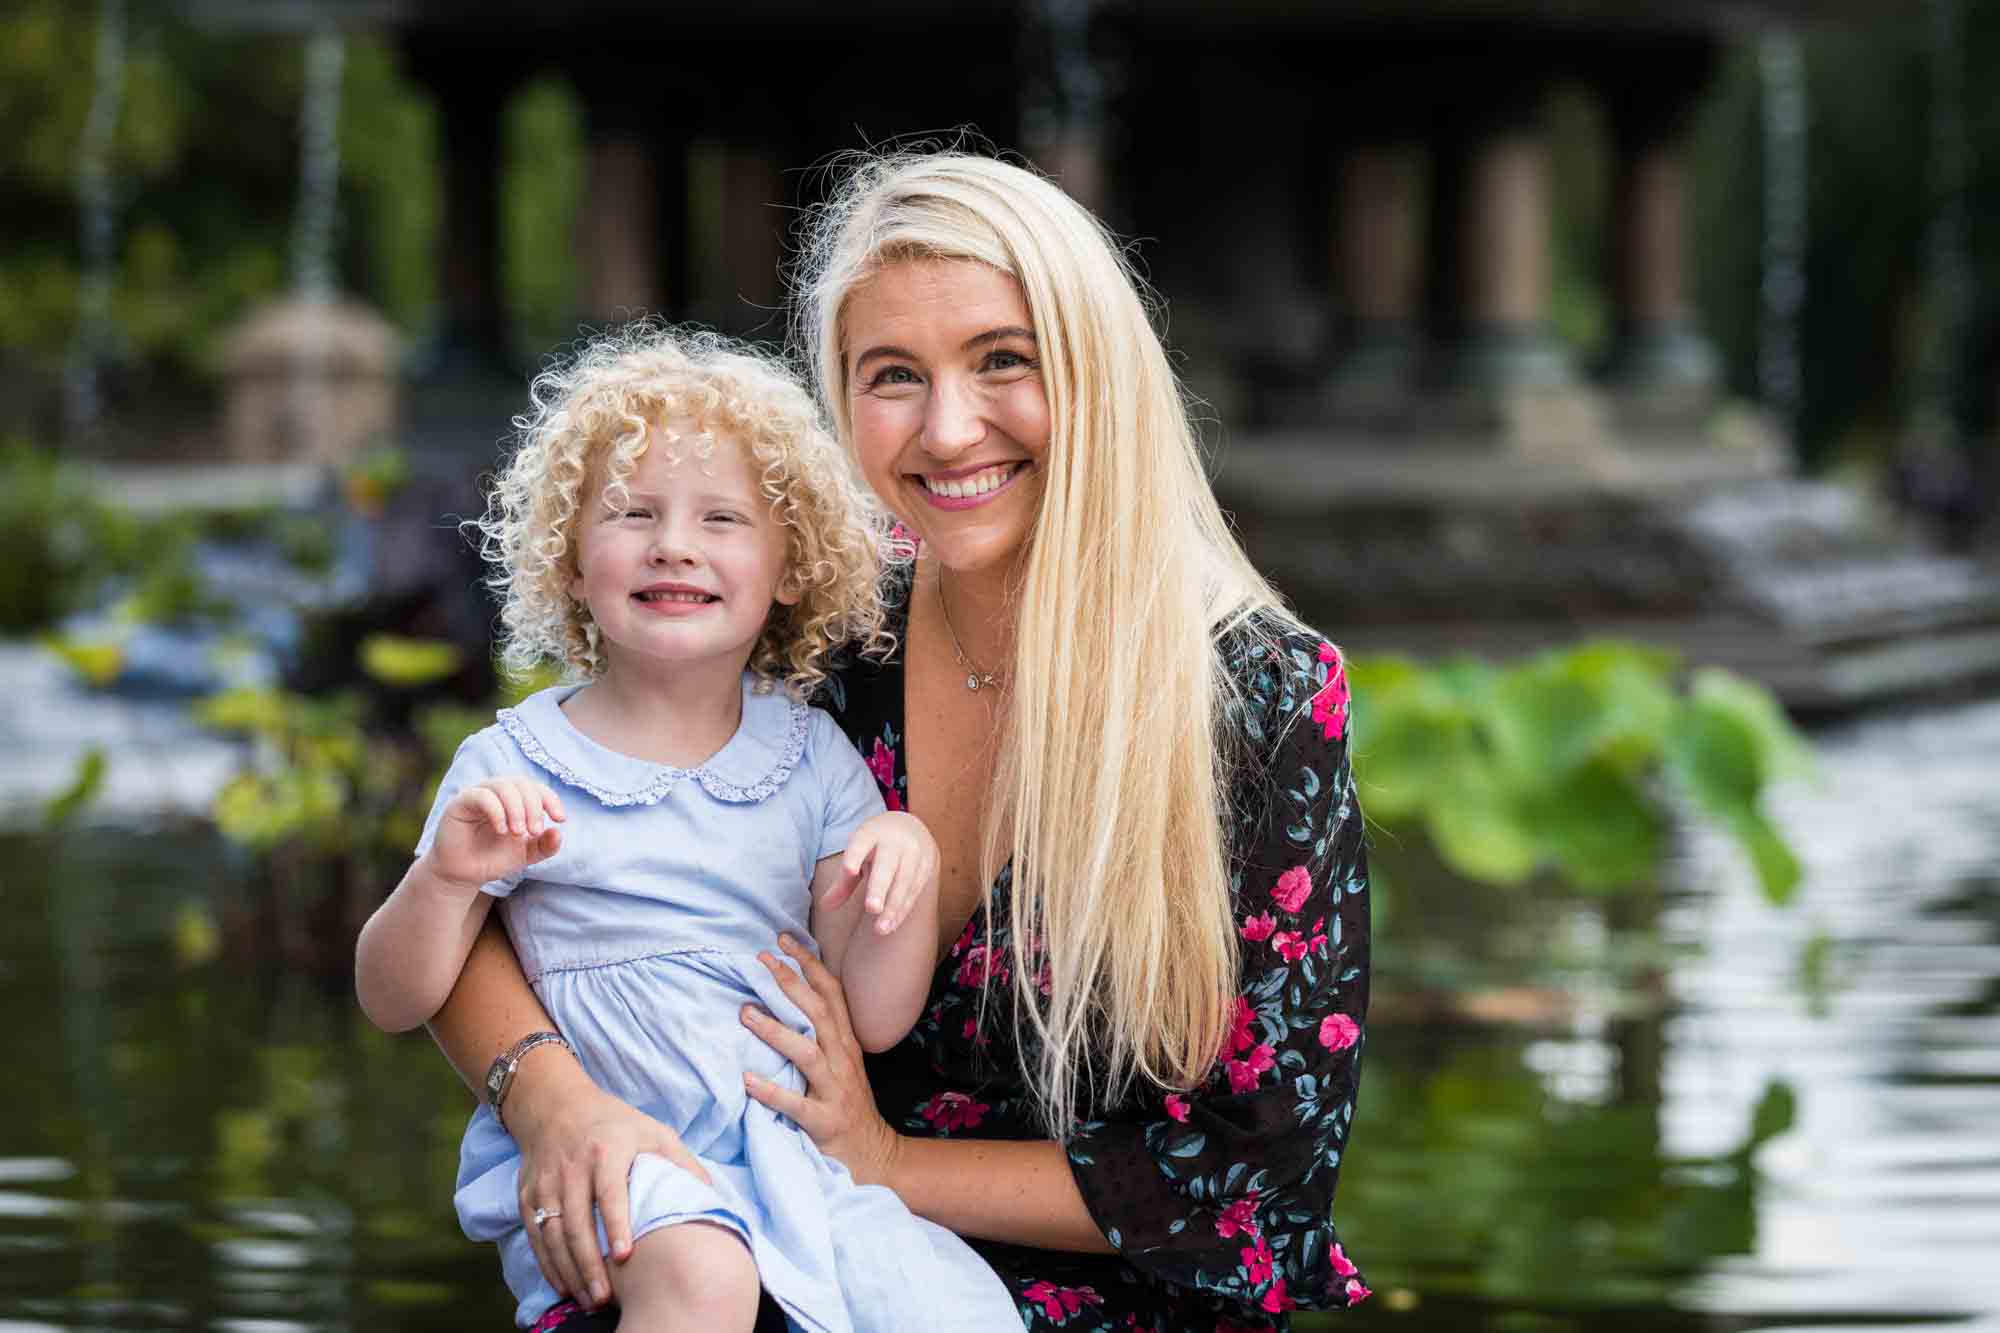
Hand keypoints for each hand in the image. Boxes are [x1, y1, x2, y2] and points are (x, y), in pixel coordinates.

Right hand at [428, 777, 563, 889]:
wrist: (464, 874)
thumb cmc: (493, 858)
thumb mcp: (526, 854)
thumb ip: (545, 845)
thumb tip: (558, 832)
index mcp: (515, 799)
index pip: (536, 788)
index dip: (551, 800)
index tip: (560, 819)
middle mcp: (497, 792)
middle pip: (522, 784)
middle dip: (533, 807)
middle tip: (535, 832)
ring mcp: (478, 794)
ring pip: (503, 786)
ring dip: (517, 808)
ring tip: (519, 833)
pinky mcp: (461, 802)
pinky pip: (482, 796)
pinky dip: (497, 811)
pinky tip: (502, 830)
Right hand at [511, 1078, 712, 1310]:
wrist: (555, 1105)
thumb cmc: (614, 1123)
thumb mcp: (652, 1130)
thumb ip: (681, 1162)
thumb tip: (709, 1195)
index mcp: (607, 1149)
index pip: (610, 1191)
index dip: (616, 1224)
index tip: (624, 1255)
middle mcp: (573, 1166)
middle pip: (578, 1222)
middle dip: (589, 1263)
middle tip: (605, 1297)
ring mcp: (547, 1182)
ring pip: (553, 1234)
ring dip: (569, 1270)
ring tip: (589, 1298)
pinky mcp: (528, 1195)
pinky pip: (536, 1235)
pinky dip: (548, 1263)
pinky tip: (564, 1284)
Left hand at [742, 933, 902, 1186]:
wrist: (874, 1155)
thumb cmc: (846, 1104)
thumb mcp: (841, 1062)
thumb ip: (821, 1034)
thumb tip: (787, 999)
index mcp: (845, 1042)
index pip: (830, 993)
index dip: (808, 964)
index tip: (782, 940)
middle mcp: (843, 1059)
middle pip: (818, 1013)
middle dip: (790, 983)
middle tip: (760, 960)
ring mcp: (835, 1090)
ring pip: (807, 1052)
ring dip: (775, 1031)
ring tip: (745, 1013)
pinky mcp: (825, 1121)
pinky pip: (796, 1105)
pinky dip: (772, 1091)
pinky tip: (747, 1081)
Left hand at [819, 811, 937, 935]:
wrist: (911, 829)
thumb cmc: (876, 845)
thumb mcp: (858, 853)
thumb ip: (844, 880)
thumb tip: (825, 907)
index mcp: (871, 833)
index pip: (861, 843)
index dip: (855, 856)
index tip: (849, 870)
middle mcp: (895, 841)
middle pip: (886, 866)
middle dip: (880, 887)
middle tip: (871, 908)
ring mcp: (914, 853)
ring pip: (904, 882)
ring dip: (892, 908)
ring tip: (880, 929)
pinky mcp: (926, 867)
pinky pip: (914, 891)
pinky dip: (902, 910)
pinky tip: (891, 925)